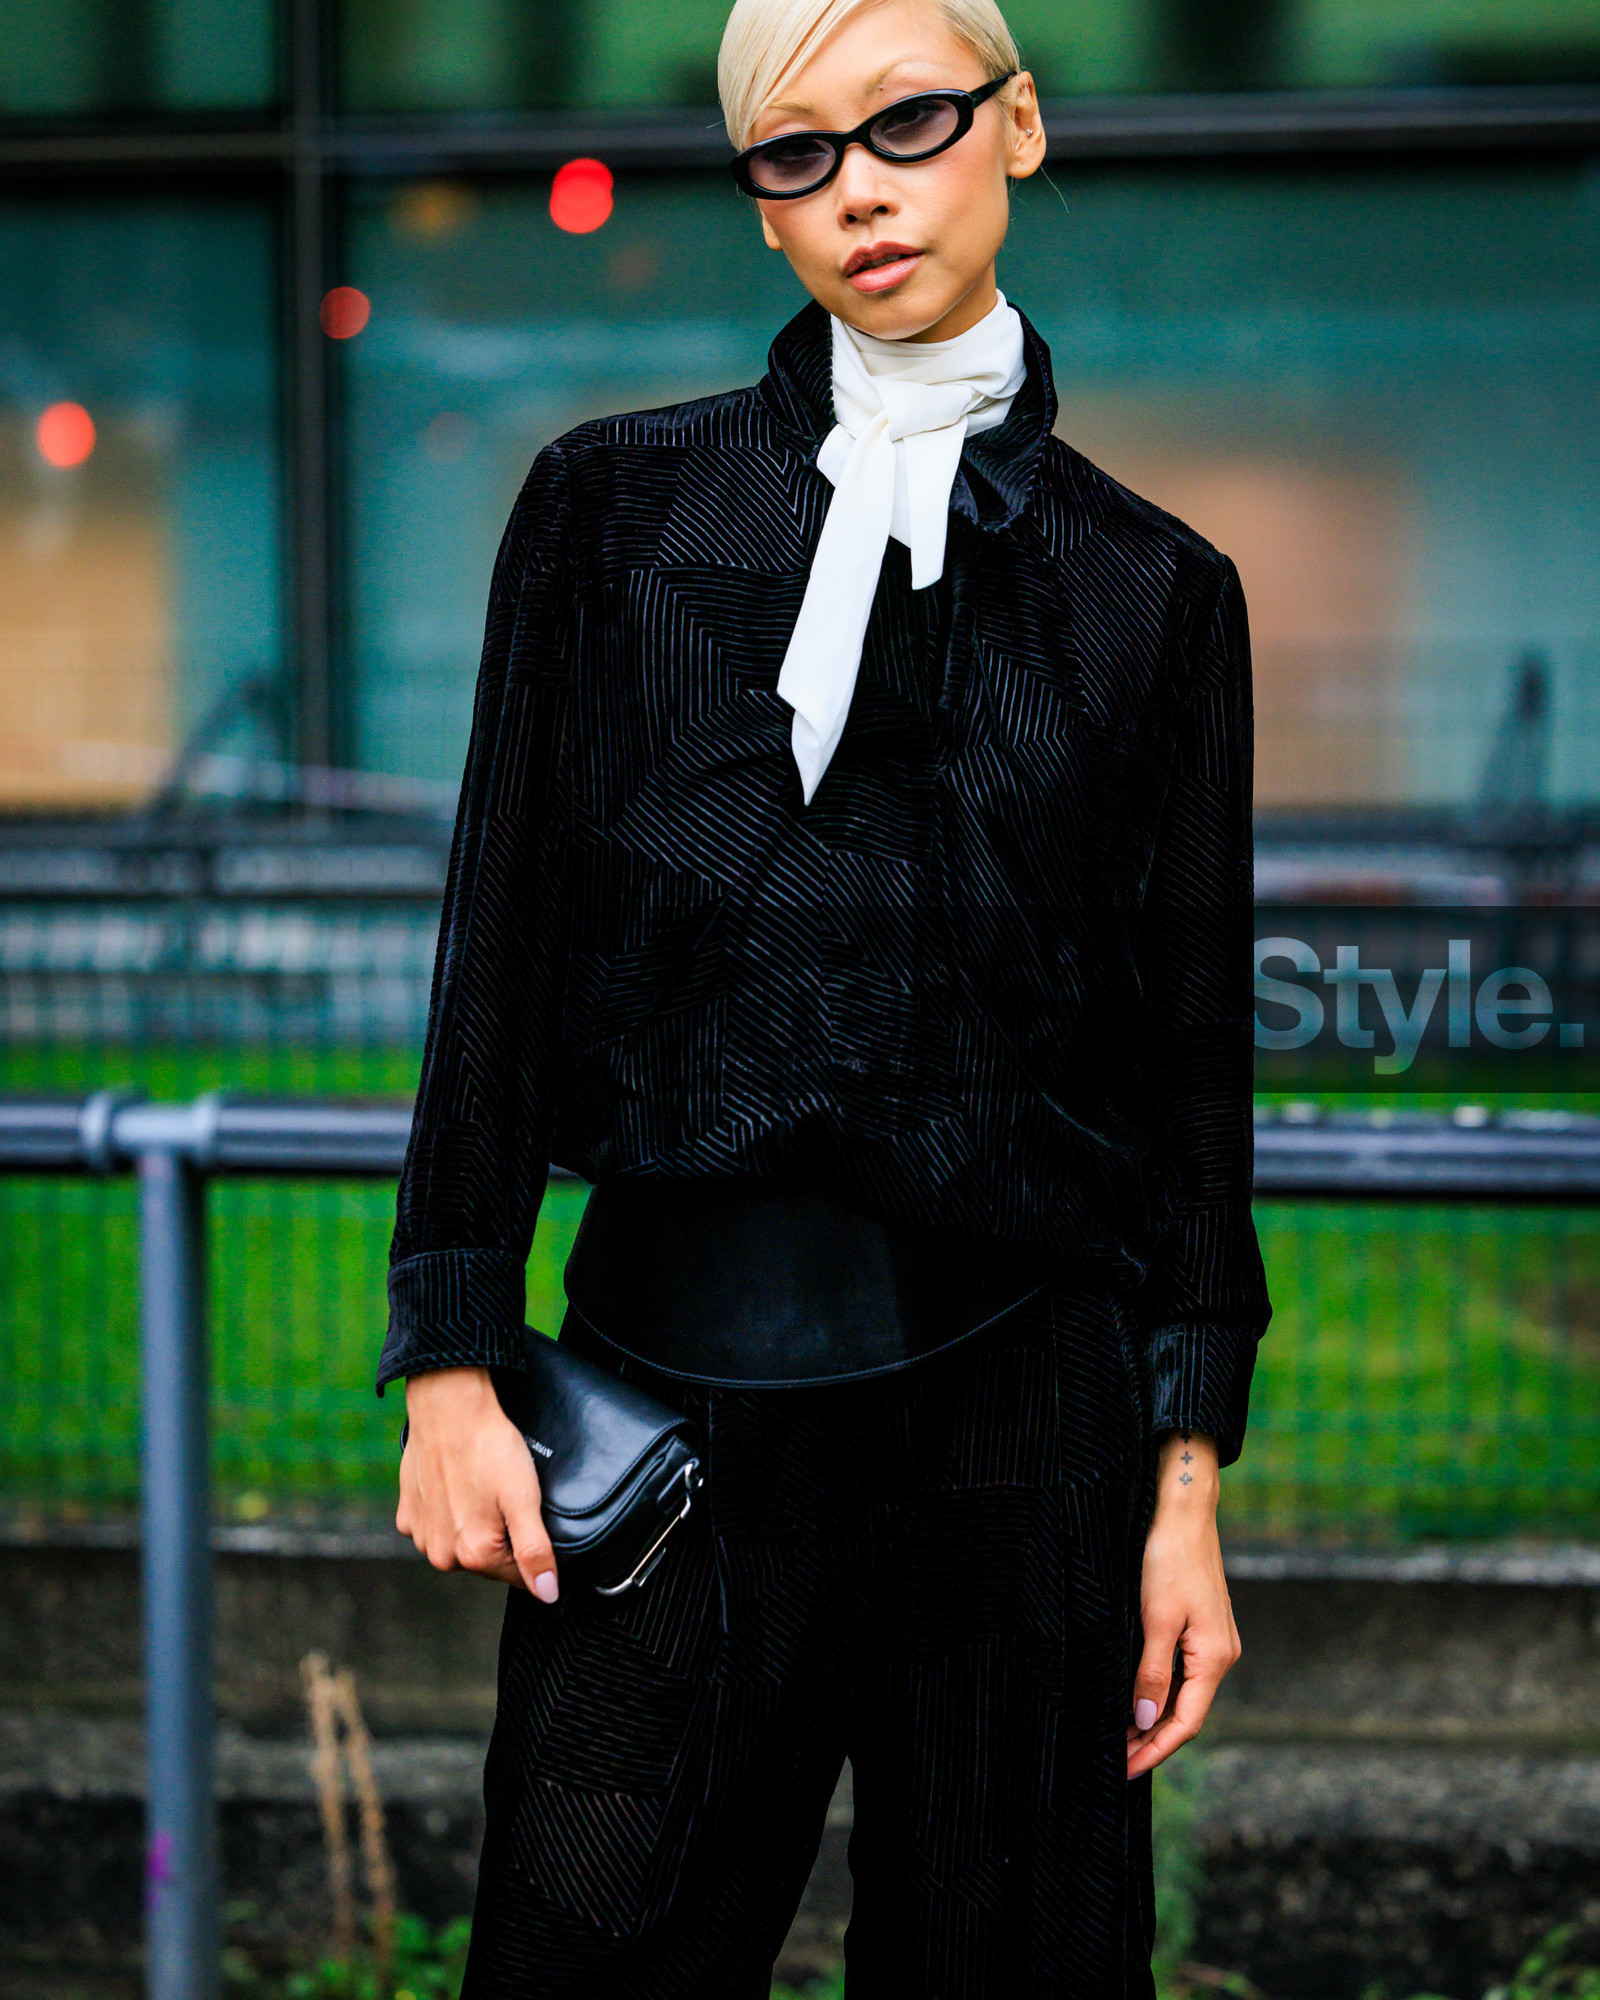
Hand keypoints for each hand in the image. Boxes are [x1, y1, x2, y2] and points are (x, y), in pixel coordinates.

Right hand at [397, 1366, 558, 1599]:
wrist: (448, 1407)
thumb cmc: (487, 1447)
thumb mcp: (524, 1499)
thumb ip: (536, 1552)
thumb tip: (548, 1594)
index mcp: (473, 1554)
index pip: (519, 1575)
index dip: (534, 1549)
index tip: (530, 1516)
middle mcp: (441, 1554)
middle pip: (489, 1561)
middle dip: (503, 1536)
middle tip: (506, 1495)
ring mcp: (421, 1535)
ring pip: (462, 1544)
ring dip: (475, 1524)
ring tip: (482, 1487)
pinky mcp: (408, 1515)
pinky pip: (437, 1525)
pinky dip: (449, 1511)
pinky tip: (458, 1485)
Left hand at [1125, 1429, 1238, 1778]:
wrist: (1182, 1508)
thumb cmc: (1168, 1558)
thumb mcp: (1155, 1619)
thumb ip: (1152, 1674)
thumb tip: (1147, 1722)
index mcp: (1216, 1658)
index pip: (1186, 1723)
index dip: (1155, 1750)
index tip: (1125, 1770)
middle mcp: (1220, 1653)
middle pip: (1186, 1712)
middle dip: (1152, 1739)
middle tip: (1114, 1759)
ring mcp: (1212, 1639)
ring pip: (1183, 1692)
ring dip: (1153, 1716)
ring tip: (1118, 1735)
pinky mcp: (1200, 1624)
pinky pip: (1181, 1670)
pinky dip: (1158, 1689)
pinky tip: (1135, 1696)